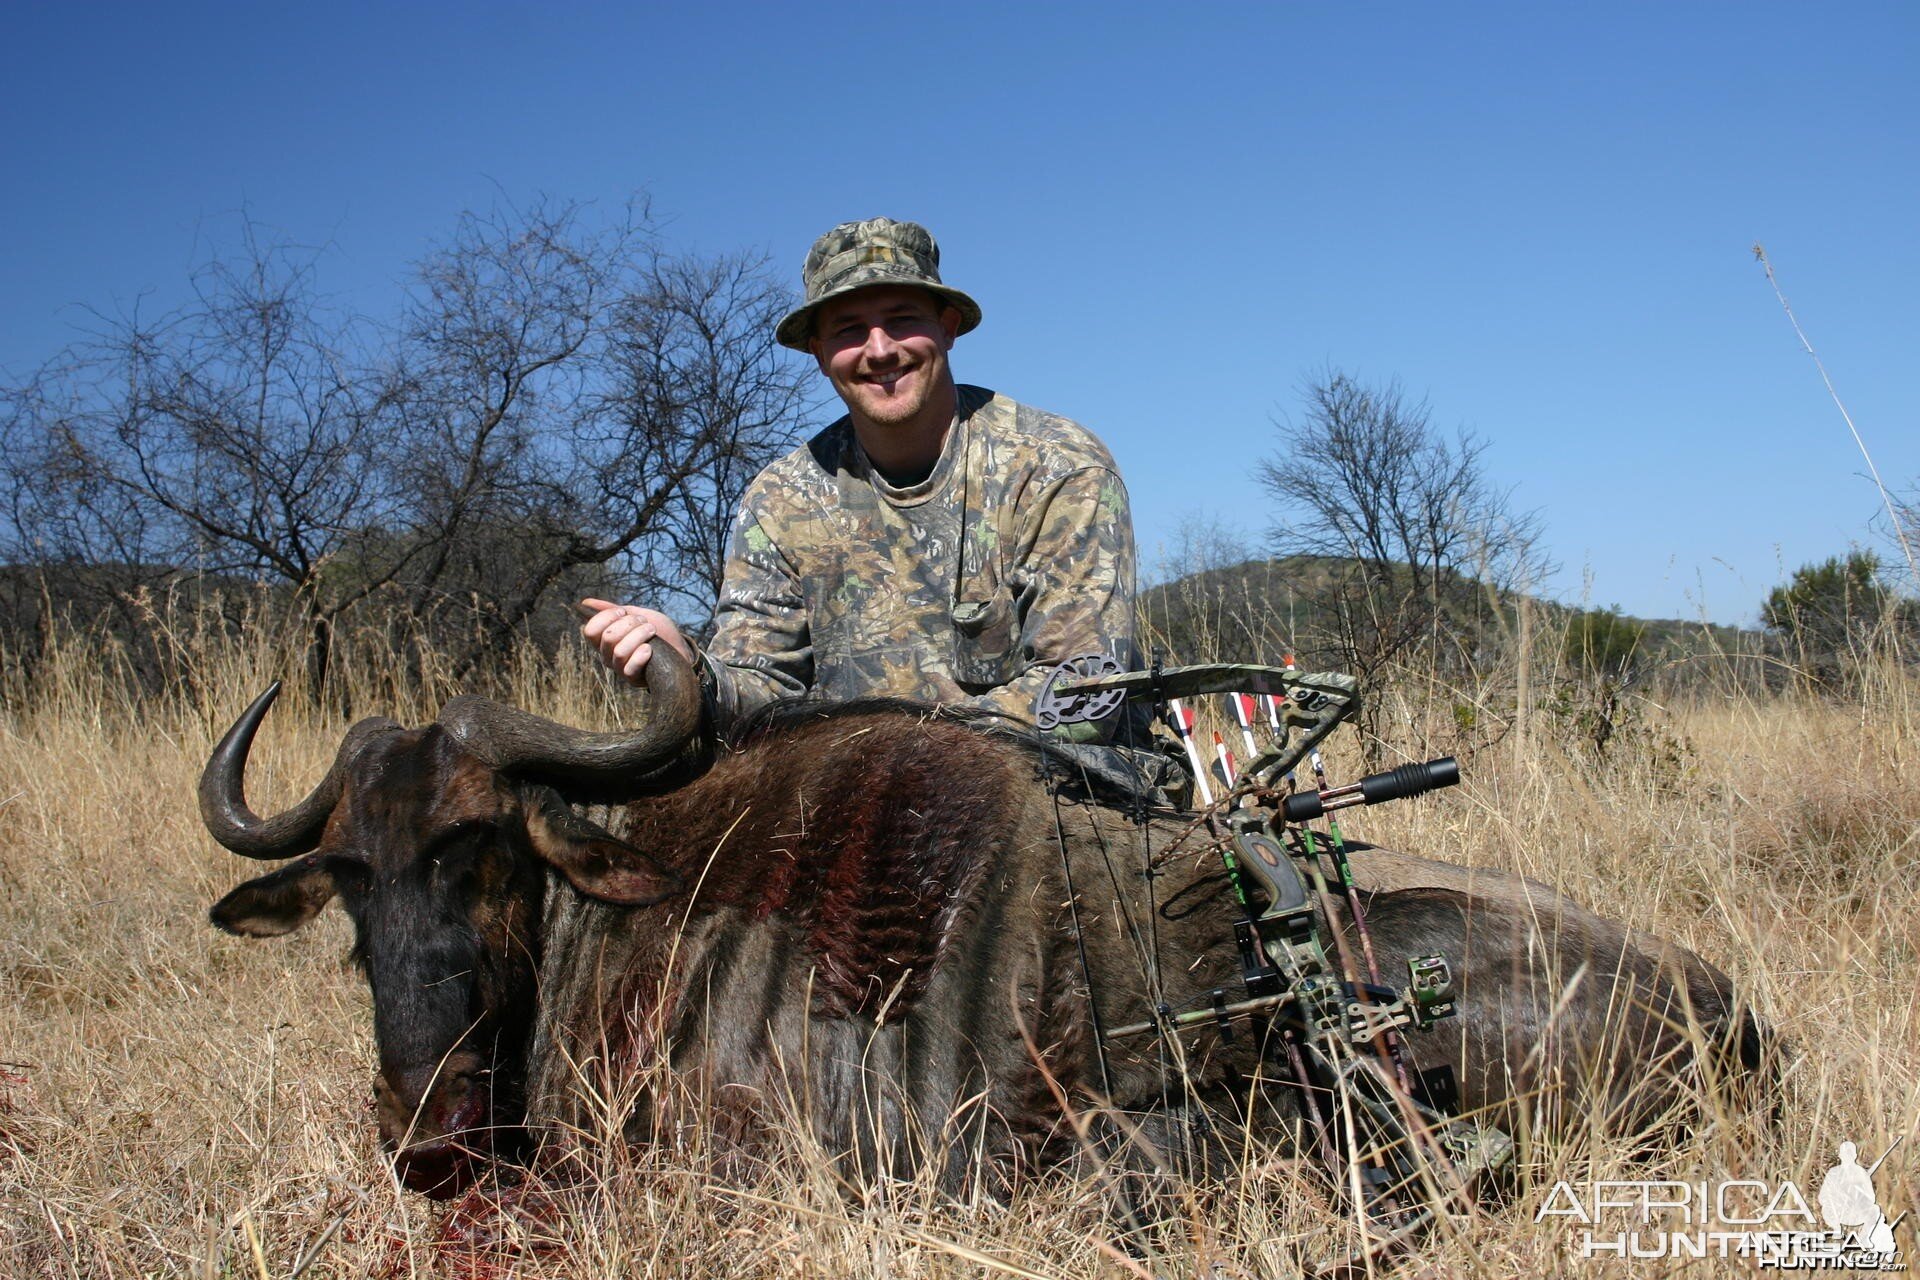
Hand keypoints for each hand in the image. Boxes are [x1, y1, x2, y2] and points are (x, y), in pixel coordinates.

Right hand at [577, 599, 693, 684]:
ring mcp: (619, 668)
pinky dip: (640, 656)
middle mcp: (607, 655)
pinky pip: (628, 669)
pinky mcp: (633, 679)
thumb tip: (585, 602)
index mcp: (604, 640)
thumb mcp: (636, 614)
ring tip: (651, 631)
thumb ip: (613, 610)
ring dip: (638, 635)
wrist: (679, 648)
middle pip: (607, 638)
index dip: (606, 617)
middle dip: (629, 623)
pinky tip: (650, 649)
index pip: (590, 630)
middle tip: (643, 622)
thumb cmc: (657, 632)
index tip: (622, 611)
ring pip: (619, 651)